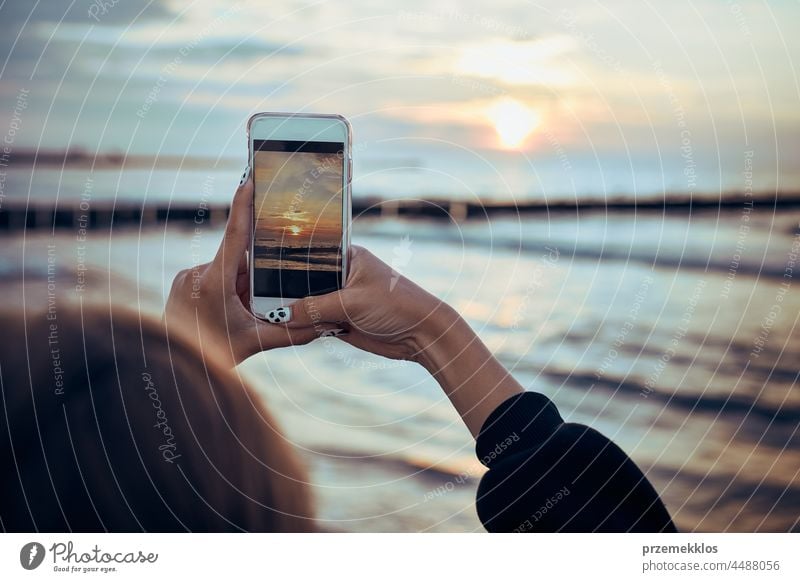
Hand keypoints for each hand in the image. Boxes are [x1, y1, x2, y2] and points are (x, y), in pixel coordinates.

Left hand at [164, 168, 340, 365]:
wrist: (169, 367)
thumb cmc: (212, 356)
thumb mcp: (255, 344)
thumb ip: (291, 332)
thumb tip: (323, 325)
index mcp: (215, 282)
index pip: (235, 235)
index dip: (244, 204)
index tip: (251, 178)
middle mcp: (197, 274)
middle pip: (239, 262)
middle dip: (254, 279)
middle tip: (254, 307)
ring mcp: (187, 278)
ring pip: (227, 271)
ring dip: (240, 288)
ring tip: (237, 318)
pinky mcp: (182, 284)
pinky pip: (213, 278)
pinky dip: (227, 292)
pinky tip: (227, 315)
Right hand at [270, 245, 522, 436]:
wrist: (422, 335)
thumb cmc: (395, 305)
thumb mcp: (351, 303)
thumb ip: (314, 308)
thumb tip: (280, 314)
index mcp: (347, 256)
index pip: (309, 252)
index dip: (285, 259)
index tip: (258, 264)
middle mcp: (341, 273)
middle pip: (304, 279)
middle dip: (284, 288)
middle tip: (253, 292)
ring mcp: (340, 297)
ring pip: (307, 302)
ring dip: (292, 309)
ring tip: (261, 311)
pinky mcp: (341, 320)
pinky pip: (315, 320)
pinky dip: (303, 325)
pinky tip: (282, 326)